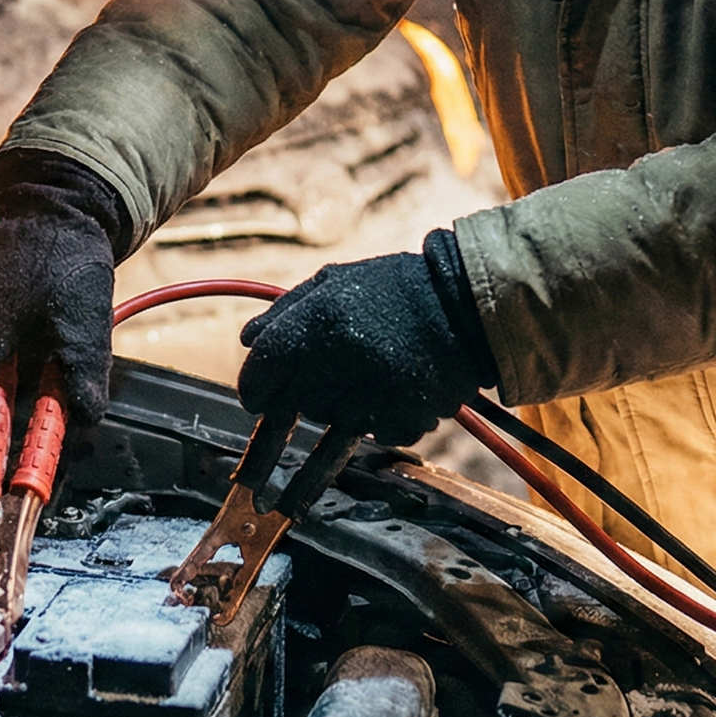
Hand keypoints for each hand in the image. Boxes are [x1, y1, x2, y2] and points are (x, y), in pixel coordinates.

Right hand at [0, 152, 131, 429]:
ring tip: (45, 368)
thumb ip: (81, 381)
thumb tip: (84, 420)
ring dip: (6, 370)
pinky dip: (7, 341)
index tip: (1, 451)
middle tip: (30, 415)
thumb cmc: (67, 261)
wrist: (61, 196)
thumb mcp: (83, 330)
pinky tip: (39, 334)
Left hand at [237, 230, 496, 445]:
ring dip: (339, 407)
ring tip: (369, 374)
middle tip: (320, 382)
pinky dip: (381, 419)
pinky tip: (397, 389)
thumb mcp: (335, 282)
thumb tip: (248, 341)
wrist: (467, 305)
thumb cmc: (397, 288)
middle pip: (292, 405)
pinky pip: (374, 434)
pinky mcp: (399, 422)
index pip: (259, 374)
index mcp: (312, 327)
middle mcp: (333, 368)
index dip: (252, 389)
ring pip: (331, 422)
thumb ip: (286, 312)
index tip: (254, 400)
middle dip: (297, 398)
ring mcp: (368, 400)